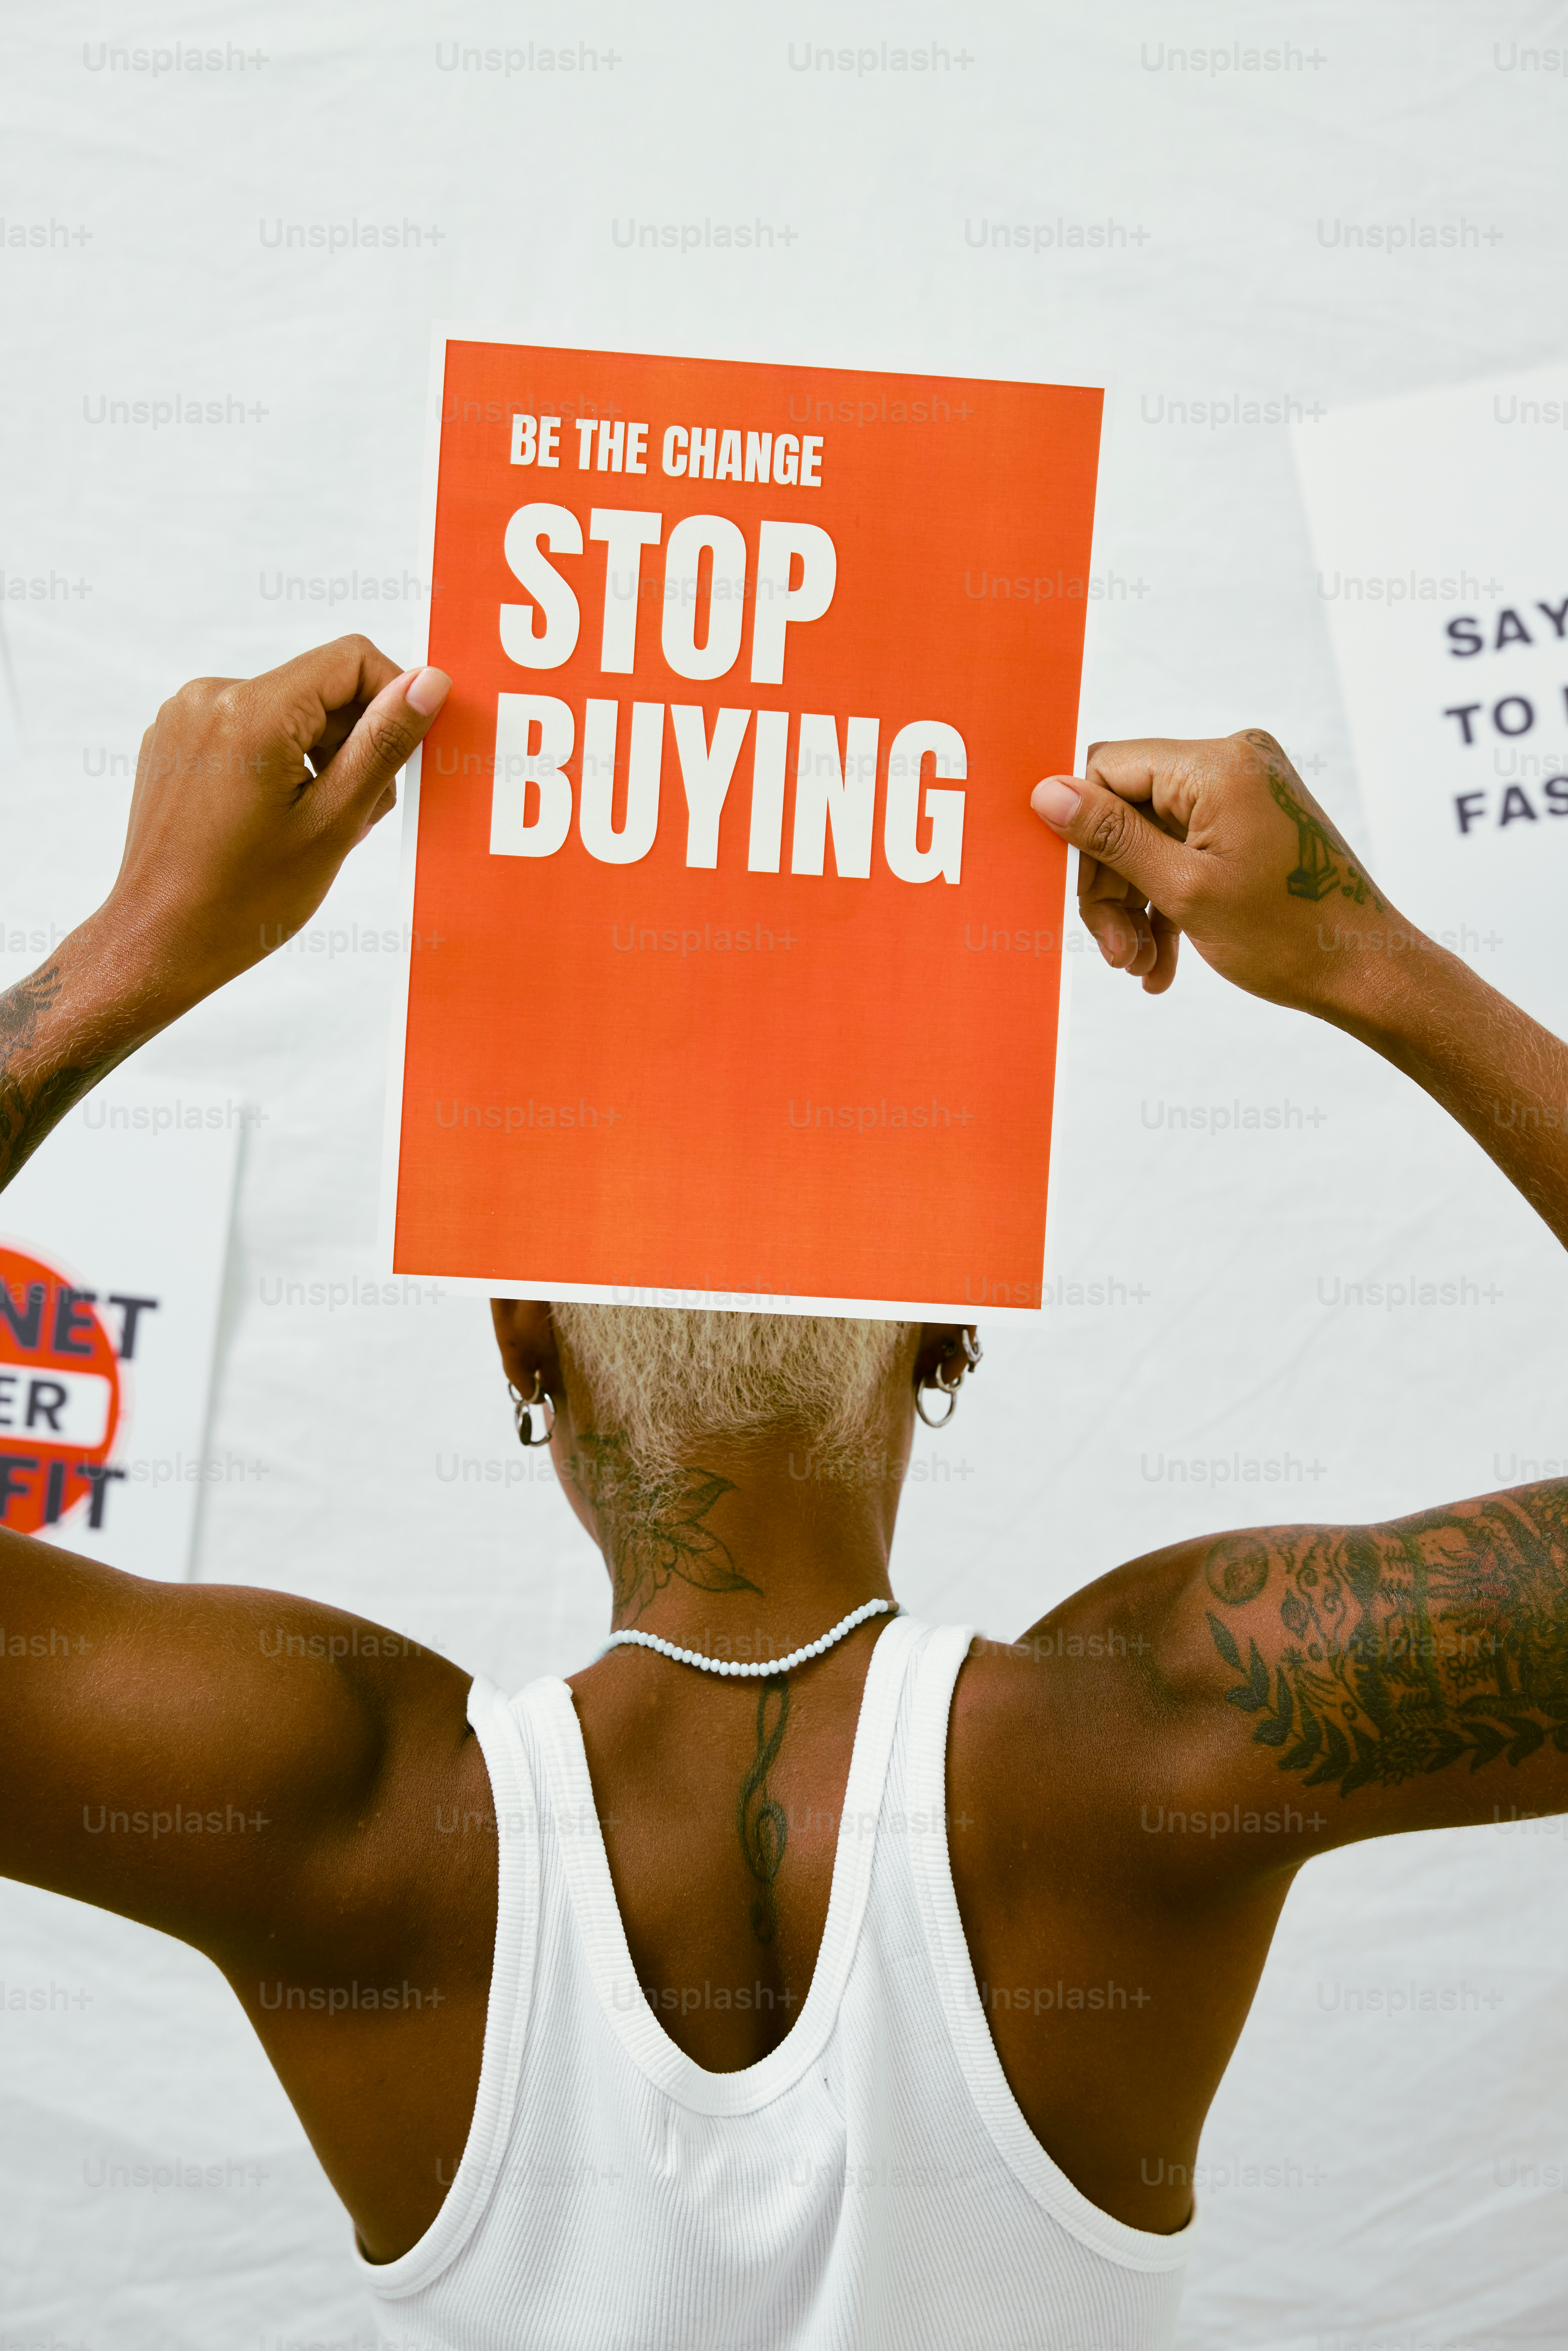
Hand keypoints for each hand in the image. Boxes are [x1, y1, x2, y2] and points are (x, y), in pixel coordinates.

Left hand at [103, 636, 449, 1018]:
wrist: (161, 941)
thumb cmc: (246, 898)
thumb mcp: (335, 821)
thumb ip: (384, 743)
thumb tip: (429, 681)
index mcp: (252, 711)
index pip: (352, 659)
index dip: (394, 699)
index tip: (403, 756)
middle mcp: (211, 696)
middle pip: (320, 687)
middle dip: (356, 742)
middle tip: (360, 813)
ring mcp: (185, 716)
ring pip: (288, 710)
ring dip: (320, 758)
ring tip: (318, 825)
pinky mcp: (174, 740)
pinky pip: (248, 728)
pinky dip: (279, 763)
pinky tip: (279, 819)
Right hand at [1030, 729, 1405, 1019]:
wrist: (1365, 971)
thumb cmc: (1288, 936)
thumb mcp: (1183, 890)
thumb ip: (1111, 837)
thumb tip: (1045, 792)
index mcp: (1217, 764)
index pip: (1109, 770)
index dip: (1083, 834)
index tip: (1082, 899)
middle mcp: (1232, 762)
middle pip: (1127, 810)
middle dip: (1112, 886)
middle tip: (1115, 955)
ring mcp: (1243, 791)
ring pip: (1150, 839)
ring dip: (1135, 906)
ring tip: (1140, 968)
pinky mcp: (1249, 820)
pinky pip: (1183, 851)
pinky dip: (1166, 903)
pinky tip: (1160, 964)